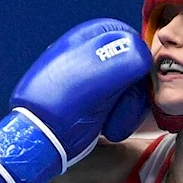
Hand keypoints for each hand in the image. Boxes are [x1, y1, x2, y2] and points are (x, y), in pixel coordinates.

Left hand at [0, 18, 150, 182]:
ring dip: (129, 110)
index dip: (137, 61)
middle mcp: (90, 57)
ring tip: (112, 128)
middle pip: (133, 66)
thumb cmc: (60, 111)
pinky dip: (122, 119)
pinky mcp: (96, 103)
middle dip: (133, 93)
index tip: (137, 84)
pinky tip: (110, 131)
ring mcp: (93, 81)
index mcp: (84, 41)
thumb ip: (122, 60)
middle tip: (122, 112)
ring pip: (131, 88)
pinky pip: (122, 104)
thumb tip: (143, 53)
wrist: (38, 146)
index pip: (128, 37)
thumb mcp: (93, 82)